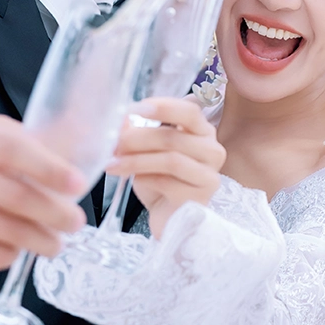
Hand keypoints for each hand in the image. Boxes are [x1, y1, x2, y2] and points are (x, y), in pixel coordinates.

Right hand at [0, 113, 87, 274]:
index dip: (49, 168)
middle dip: (54, 212)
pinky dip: (13, 254)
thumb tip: (87, 138)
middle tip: (76, 222)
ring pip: (8, 230)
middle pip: (14, 195)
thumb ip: (33, 143)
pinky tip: (16, 247)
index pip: (10, 148)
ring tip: (56, 243)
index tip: (78, 185)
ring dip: (41, 240)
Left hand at [108, 97, 224, 237]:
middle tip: (114, 143)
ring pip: (171, 159)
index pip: (189, 111)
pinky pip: (167, 183)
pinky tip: (128, 179)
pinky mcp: (200, 198)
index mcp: (202, 132)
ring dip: (136, 160)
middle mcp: (212, 150)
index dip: (162, 107)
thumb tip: (122, 119)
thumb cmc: (159, 180)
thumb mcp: (146, 151)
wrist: (167, 216)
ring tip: (113, 163)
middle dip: (137, 138)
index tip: (135, 109)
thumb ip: (138, 132)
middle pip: (173, 137)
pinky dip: (143, 179)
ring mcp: (209, 175)